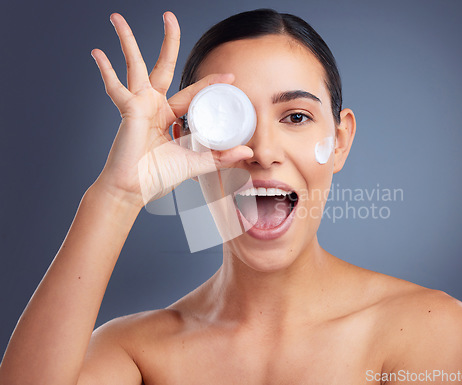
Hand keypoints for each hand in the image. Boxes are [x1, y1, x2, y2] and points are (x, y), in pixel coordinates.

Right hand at [90, 12, 252, 207]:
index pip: (192, 93)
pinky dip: (105, 71)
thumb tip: (247, 152)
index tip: (230, 78)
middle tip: (169, 16)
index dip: (210, 84)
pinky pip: (114, 87)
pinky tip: (96, 52)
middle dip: (168, 41)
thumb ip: (220, 158)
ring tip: (118, 17)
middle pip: (163, 66)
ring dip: (127, 41)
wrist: (134, 190)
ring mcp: (138, 105)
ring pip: (134, 66)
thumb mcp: (196, 163)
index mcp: (170, 115)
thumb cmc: (159, 177)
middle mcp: (154, 105)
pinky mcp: (127, 110)